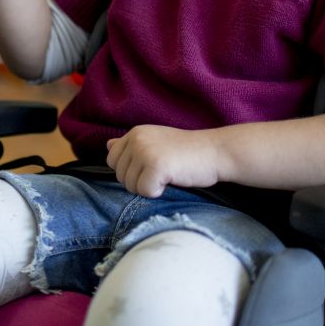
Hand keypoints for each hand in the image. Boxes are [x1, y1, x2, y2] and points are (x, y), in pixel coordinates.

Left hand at [106, 124, 221, 197]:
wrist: (215, 151)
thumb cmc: (187, 151)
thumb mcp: (156, 142)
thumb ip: (132, 145)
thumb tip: (108, 145)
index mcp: (135, 133)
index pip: (112, 160)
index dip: (130, 170)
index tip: (151, 166)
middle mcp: (136, 139)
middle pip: (120, 176)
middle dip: (139, 181)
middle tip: (162, 172)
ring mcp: (145, 151)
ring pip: (130, 186)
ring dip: (149, 187)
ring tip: (168, 174)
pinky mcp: (155, 166)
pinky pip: (144, 192)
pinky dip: (158, 192)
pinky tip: (172, 179)